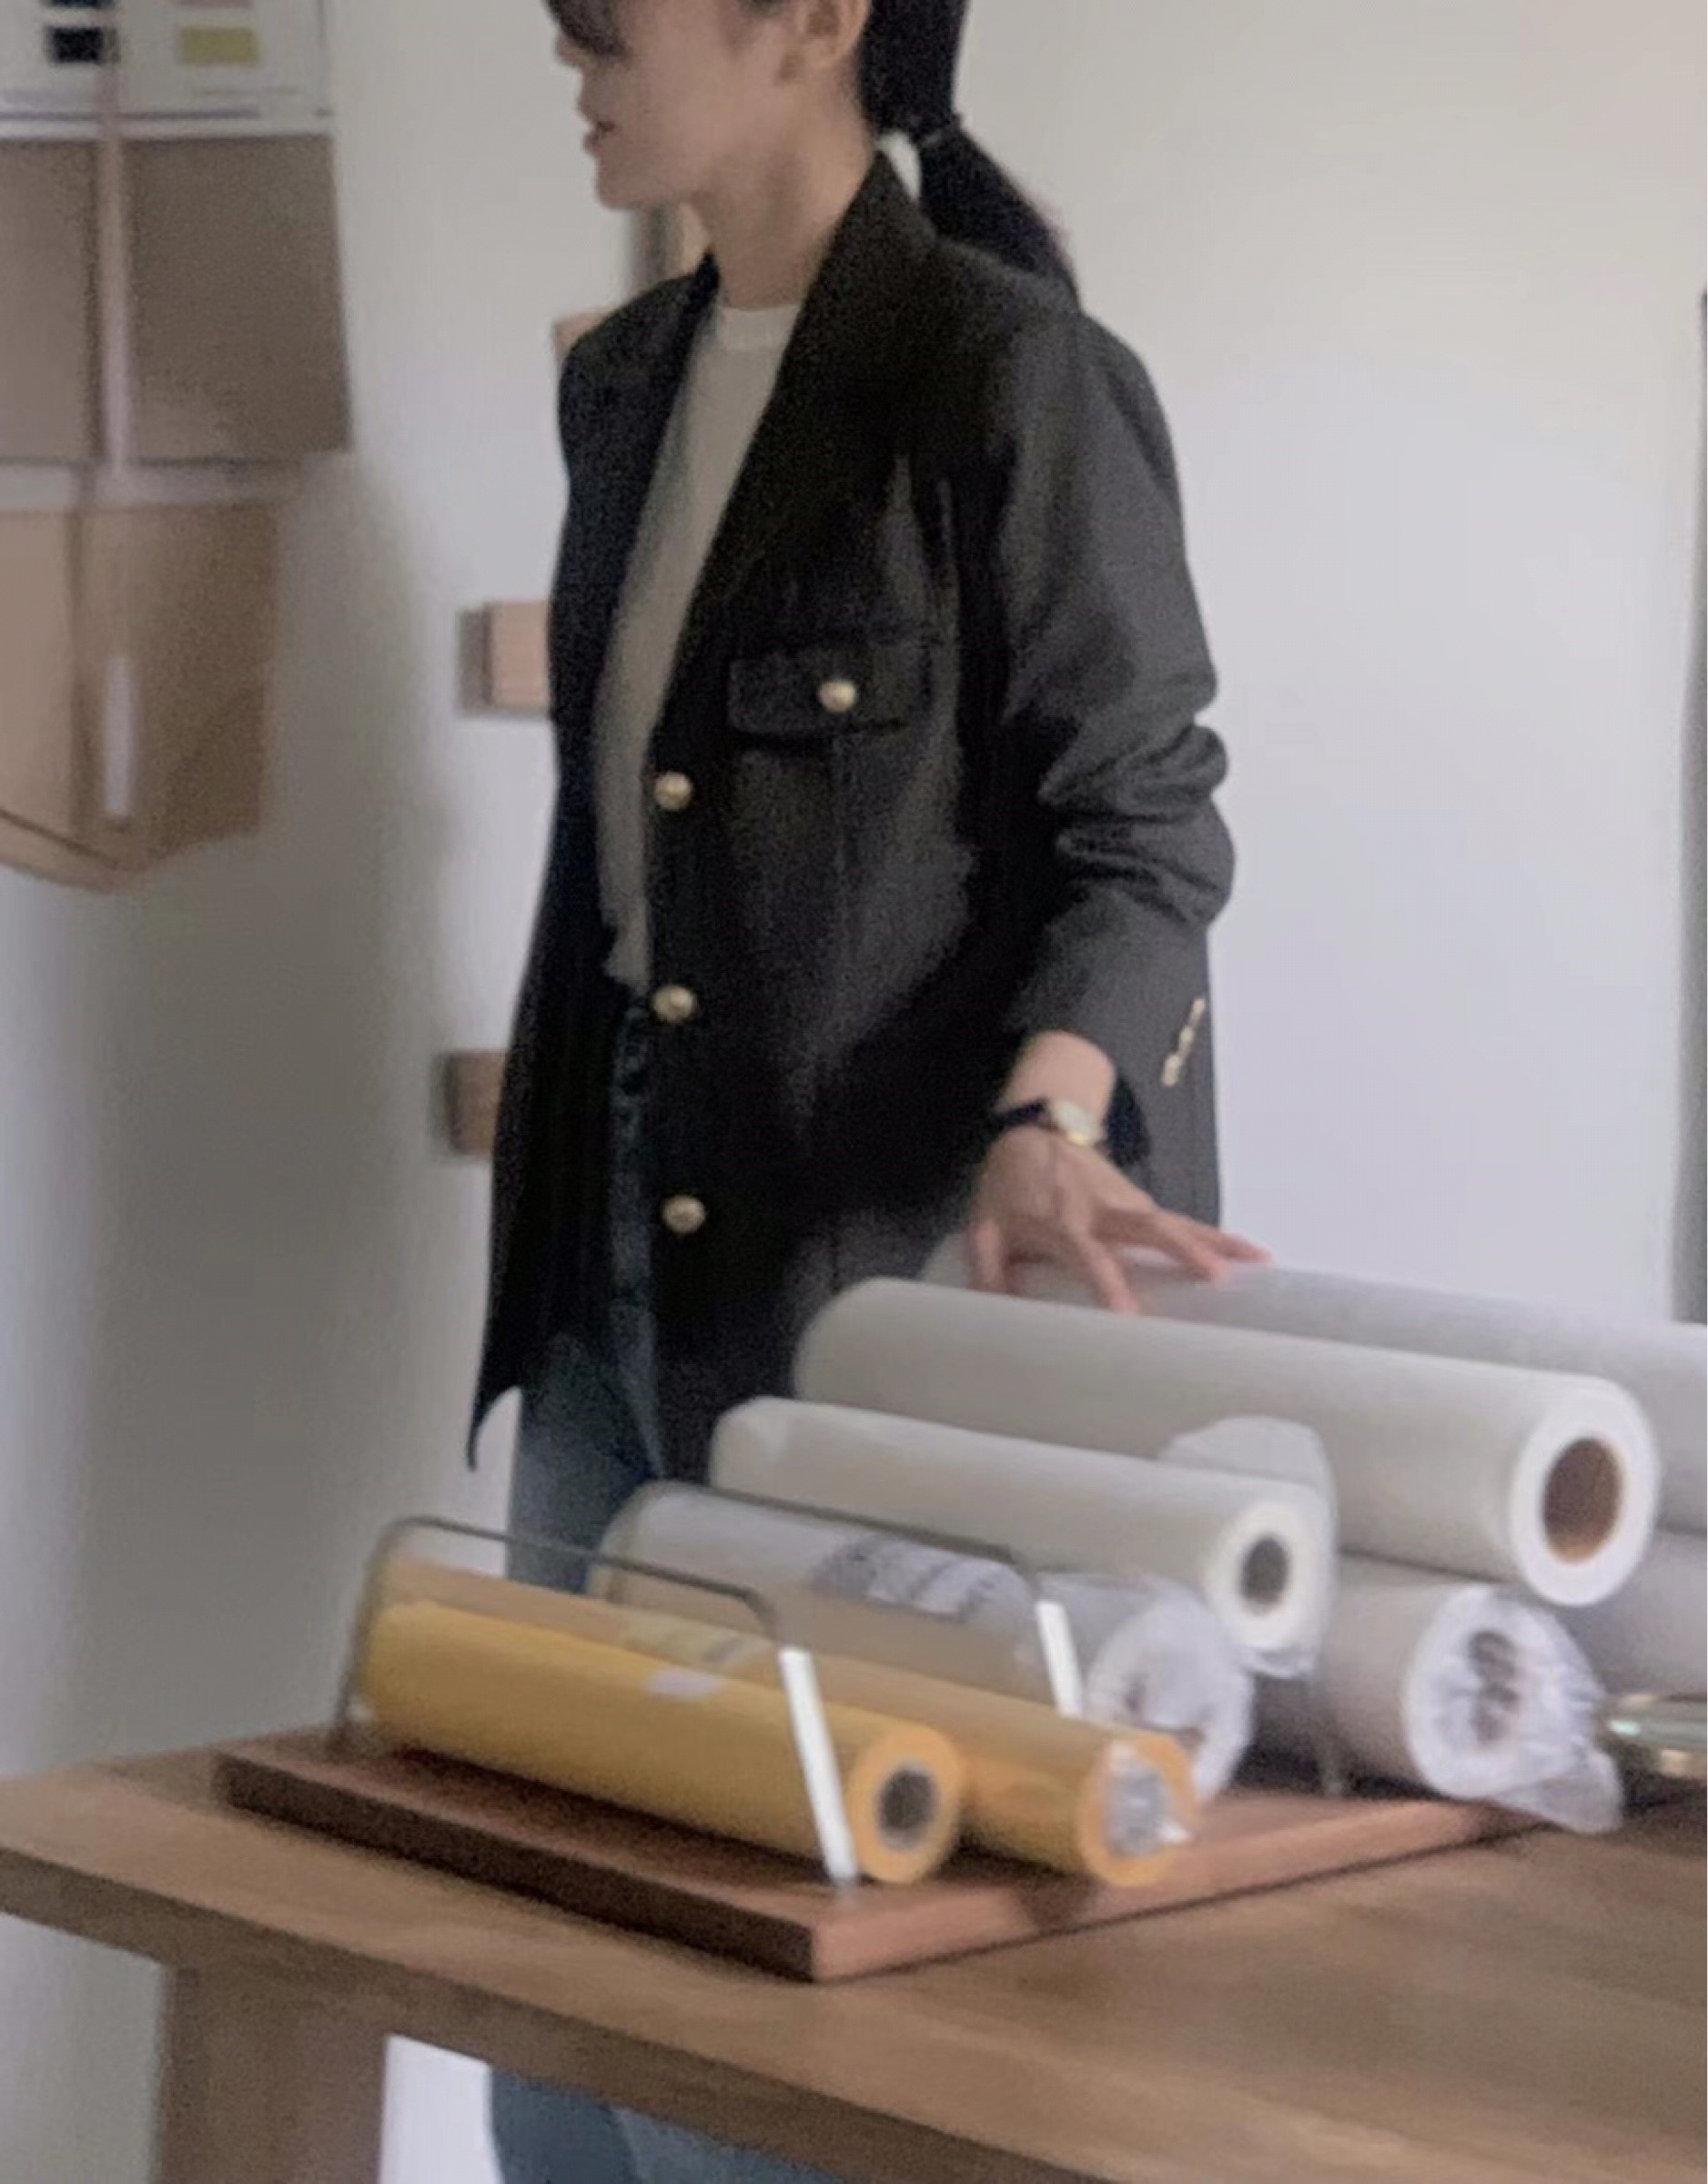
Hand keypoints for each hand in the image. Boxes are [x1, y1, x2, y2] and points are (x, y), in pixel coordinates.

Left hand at [966, 1127, 1268, 1311]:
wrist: (1033, 1132)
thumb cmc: (1009, 1188)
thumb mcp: (984, 1227)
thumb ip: (987, 1272)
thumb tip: (992, 1319)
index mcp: (1061, 1221)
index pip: (1089, 1255)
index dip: (1107, 1282)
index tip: (1128, 1315)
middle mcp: (1101, 1210)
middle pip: (1149, 1228)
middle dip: (1184, 1251)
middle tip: (1217, 1279)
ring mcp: (1127, 1203)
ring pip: (1176, 1221)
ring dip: (1216, 1240)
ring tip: (1257, 1262)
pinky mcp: (1140, 1201)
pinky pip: (1180, 1220)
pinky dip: (1214, 1236)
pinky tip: (1248, 1254)